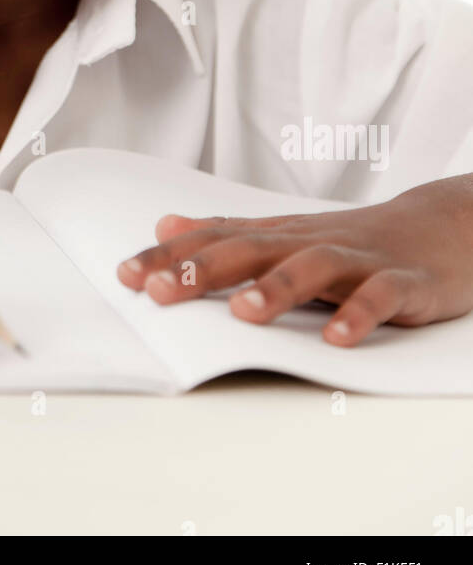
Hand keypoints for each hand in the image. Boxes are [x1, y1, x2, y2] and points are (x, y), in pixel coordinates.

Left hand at [116, 176, 472, 346]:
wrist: (443, 226)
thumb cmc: (354, 239)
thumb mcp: (287, 234)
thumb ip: (228, 232)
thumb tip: (166, 226)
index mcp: (281, 236)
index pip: (216, 240)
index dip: (170, 257)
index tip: (124, 275)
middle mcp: (312, 242)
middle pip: (252, 249)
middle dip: (202, 268)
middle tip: (159, 290)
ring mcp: (358, 259)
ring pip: (314, 266)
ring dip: (277, 288)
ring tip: (243, 312)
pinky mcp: (402, 283)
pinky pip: (380, 297)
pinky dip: (359, 314)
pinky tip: (336, 338)